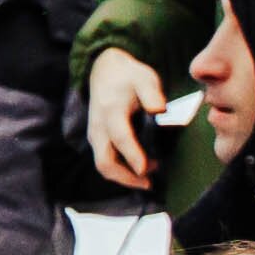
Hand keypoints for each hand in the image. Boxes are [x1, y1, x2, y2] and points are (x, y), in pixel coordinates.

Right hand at [84, 47, 171, 191]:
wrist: (104, 71)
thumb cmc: (128, 76)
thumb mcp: (144, 78)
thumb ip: (152, 93)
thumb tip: (159, 110)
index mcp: (111, 111)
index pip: (121, 138)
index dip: (133, 155)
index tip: (146, 170)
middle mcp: (99, 127)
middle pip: (105, 161)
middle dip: (126, 177)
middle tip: (149, 183)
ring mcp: (95, 135)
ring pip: (103, 165)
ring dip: (124, 177)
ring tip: (148, 178)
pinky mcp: (96, 139)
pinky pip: (104, 161)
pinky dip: (120, 171)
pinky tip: (140, 169)